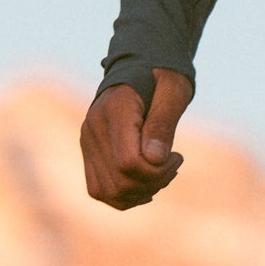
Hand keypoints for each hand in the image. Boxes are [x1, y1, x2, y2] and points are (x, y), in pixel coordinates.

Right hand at [80, 68, 194, 209]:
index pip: (128, 163)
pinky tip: (146, 183)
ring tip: (160, 173)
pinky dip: (125, 195)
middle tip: (173, 163)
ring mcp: (88, 143)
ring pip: (108, 193)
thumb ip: (163, 124)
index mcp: (114, 109)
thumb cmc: (162, 78)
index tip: (176, 156)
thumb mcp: (172, 92)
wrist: (139, 70)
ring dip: (140, 193)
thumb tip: (155, 159)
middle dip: (153, 183)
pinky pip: (100, 190)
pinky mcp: (89, 154)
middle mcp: (93, 128)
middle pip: (119, 183)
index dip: (157, 171)